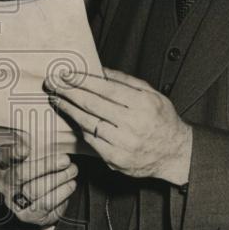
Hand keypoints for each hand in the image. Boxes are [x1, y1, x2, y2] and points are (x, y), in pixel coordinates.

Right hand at [0, 137, 77, 226]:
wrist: (36, 205)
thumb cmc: (35, 175)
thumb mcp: (31, 159)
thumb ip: (35, 149)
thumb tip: (47, 140)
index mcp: (3, 166)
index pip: (4, 156)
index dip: (14, 152)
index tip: (27, 148)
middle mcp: (5, 184)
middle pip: (21, 174)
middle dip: (46, 165)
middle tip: (65, 159)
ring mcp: (14, 201)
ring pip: (35, 190)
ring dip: (58, 178)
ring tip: (72, 170)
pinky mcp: (28, 215)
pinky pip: (46, 204)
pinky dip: (62, 192)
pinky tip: (70, 184)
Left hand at [46, 66, 191, 185]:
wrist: (175, 154)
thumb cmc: (162, 119)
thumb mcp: (151, 94)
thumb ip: (125, 81)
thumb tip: (98, 70)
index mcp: (143, 105)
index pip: (106, 89)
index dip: (83, 80)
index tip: (66, 74)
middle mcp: (133, 125)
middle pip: (93, 105)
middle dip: (69, 92)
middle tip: (53, 83)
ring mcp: (123, 145)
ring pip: (88, 123)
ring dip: (69, 110)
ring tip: (57, 99)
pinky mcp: (116, 160)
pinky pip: (91, 140)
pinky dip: (80, 127)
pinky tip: (73, 118)